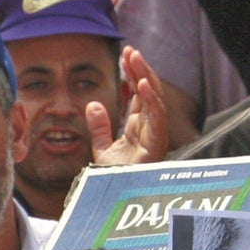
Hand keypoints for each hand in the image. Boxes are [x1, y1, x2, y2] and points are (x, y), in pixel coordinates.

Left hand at [88, 46, 169, 166]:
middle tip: (130, 50)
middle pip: (149, 94)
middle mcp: (150, 129)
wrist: (115, 199)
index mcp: (140, 128)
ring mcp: (154, 136)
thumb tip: (93, 104)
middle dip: (140, 70)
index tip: (126, 55)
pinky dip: (150, 100)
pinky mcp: (156, 145)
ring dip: (145, 77)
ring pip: (154, 101)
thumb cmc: (114, 178)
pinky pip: (156, 118)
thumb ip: (100, 127)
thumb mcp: (102, 148)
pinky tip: (142, 83)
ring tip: (135, 58)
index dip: (133, 74)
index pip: (139, 95)